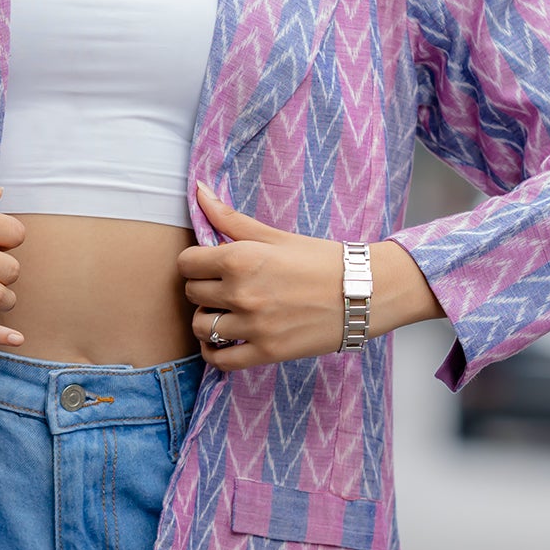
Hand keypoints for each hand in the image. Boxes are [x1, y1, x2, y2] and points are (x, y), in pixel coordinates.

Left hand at [179, 185, 439, 369]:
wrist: (363, 292)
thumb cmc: (320, 259)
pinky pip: (219, 360)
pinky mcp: (266, 352)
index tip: (210, 265)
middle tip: (224, 288)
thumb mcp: (274, 235)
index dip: (195, 263)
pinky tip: (224, 341)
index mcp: (239, 259)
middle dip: (203, 289)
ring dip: (207, 320)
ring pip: (200, 327)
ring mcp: (253, 326)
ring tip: (226, 313)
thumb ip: (230, 218)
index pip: (186, 264)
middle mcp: (241, 293)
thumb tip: (198, 190)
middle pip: (192, 294)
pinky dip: (214, 352)